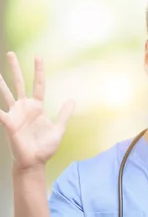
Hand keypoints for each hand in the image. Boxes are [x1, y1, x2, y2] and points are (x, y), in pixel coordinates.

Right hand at [0, 52, 74, 169]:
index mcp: (37, 107)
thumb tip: (71, 100)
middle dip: (15, 69)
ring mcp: (15, 114)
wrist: (35, 162)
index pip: (38, 85)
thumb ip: (64, 114)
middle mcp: (24, 107)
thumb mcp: (58, 128)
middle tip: (10, 53)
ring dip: (0, 83)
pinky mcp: (9, 124)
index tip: (37, 57)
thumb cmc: (45, 147)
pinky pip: (0, 113)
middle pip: (19, 83)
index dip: (38, 71)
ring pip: (6, 94)